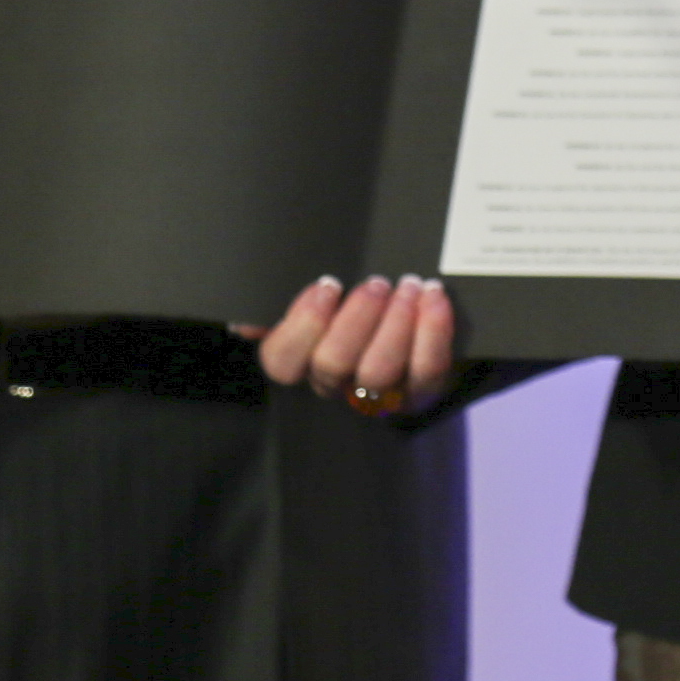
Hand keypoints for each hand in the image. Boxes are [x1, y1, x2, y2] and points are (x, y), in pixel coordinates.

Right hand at [259, 274, 458, 418]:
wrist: (415, 341)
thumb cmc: (356, 316)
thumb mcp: (320, 306)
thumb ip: (282, 308)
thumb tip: (244, 320)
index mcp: (302, 364)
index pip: (282, 362)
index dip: (304, 324)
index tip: (329, 285)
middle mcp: (335, 388)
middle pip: (332, 365)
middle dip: (357, 317)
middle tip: (378, 283)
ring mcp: (378, 397)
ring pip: (379, 372)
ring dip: (396, 322)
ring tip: (409, 285)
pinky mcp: (420, 395)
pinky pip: (427, 370)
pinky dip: (433, 331)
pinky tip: (434, 297)